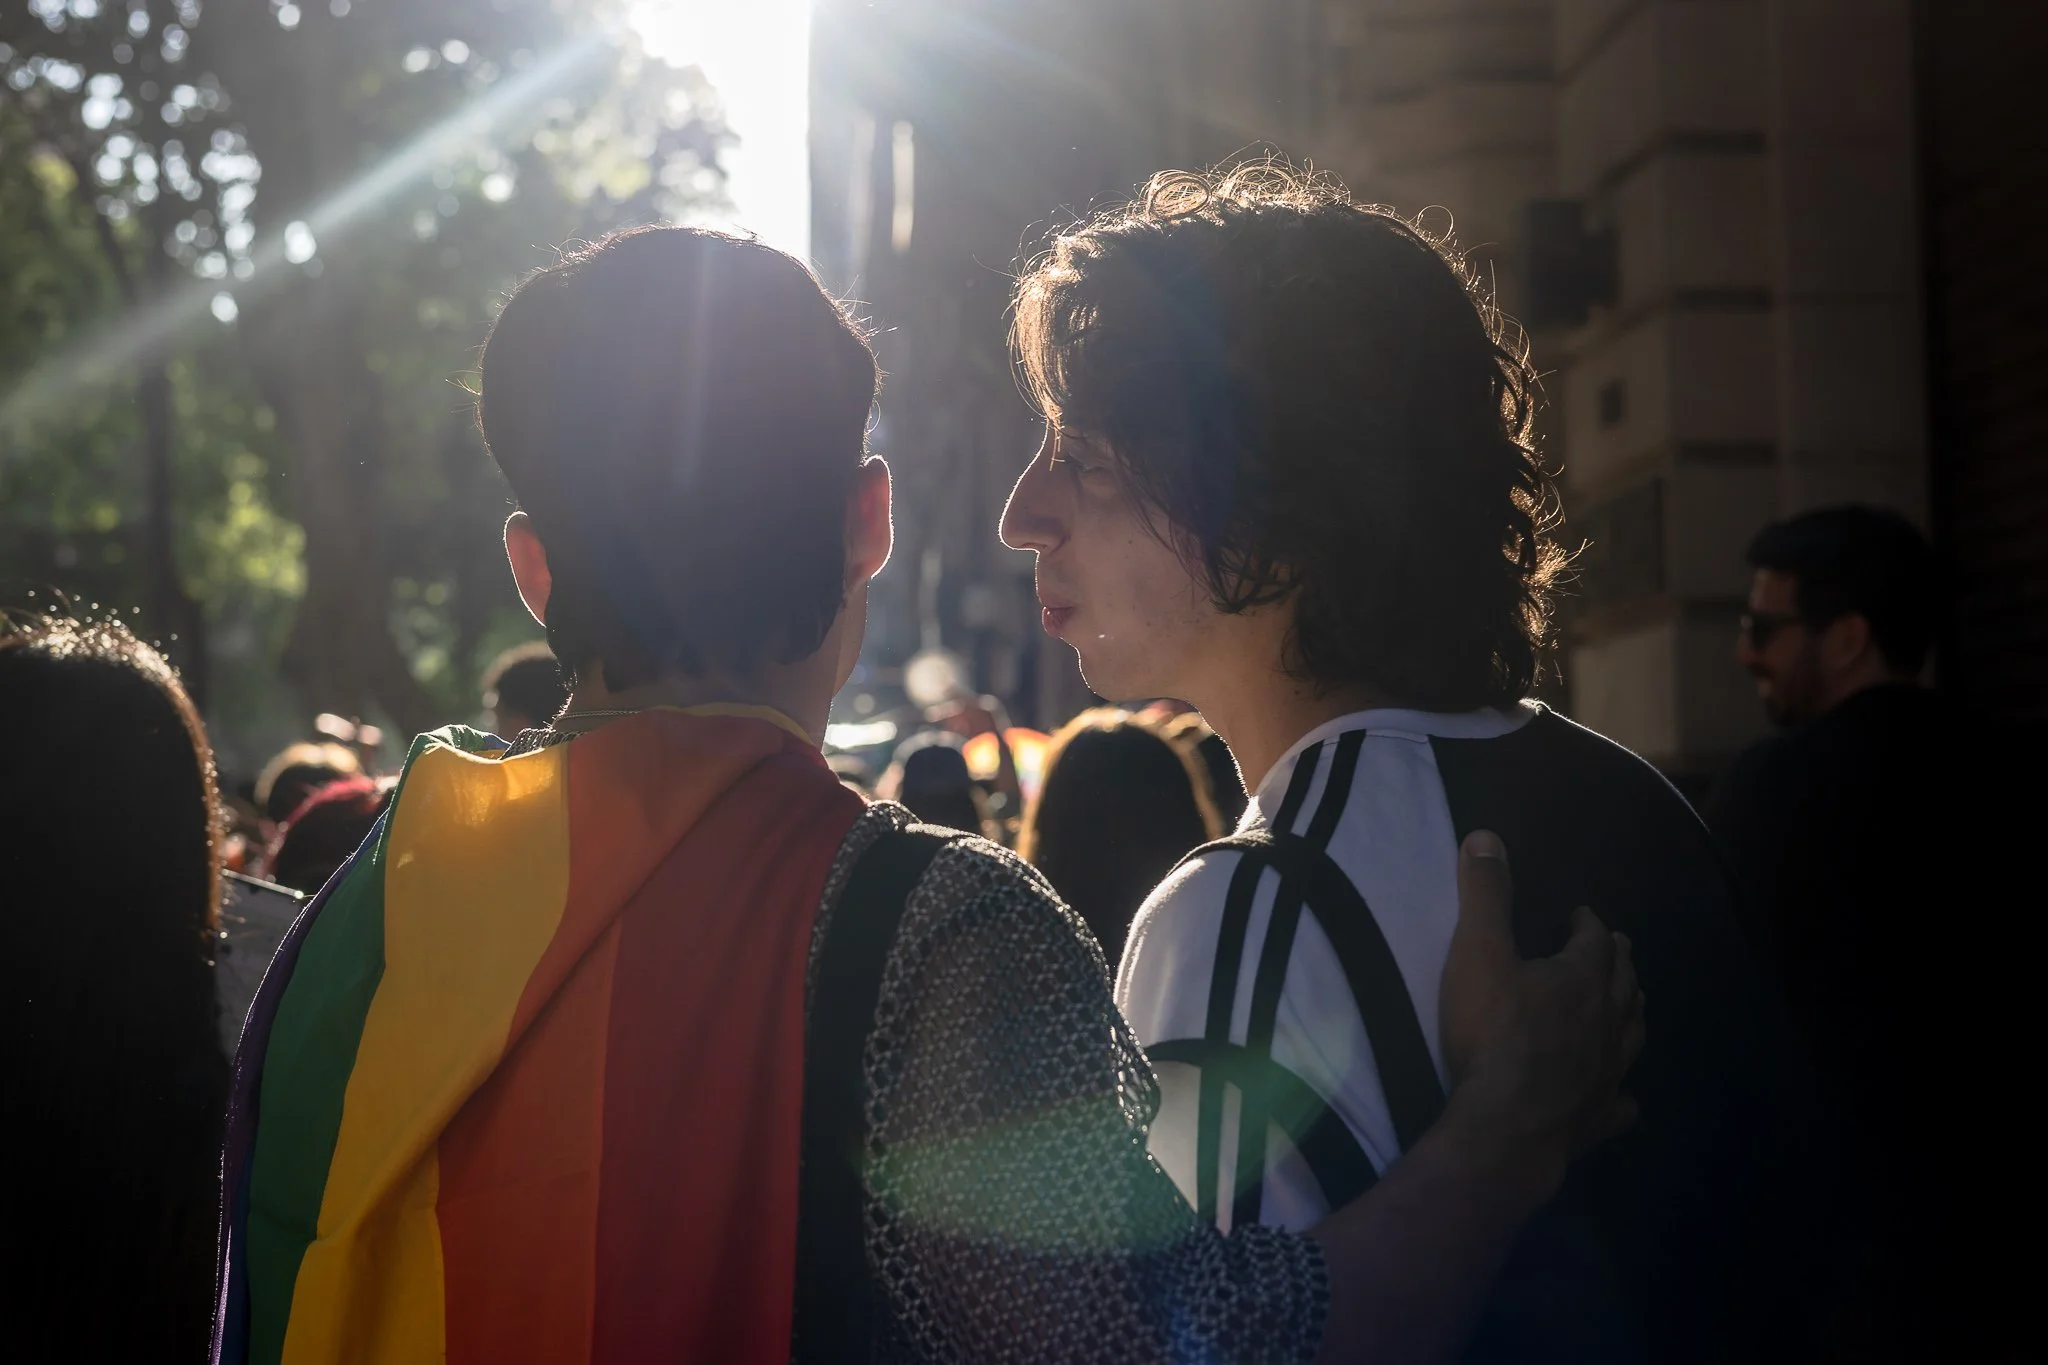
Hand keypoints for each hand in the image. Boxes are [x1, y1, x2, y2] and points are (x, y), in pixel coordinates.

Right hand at [1438, 831, 1643, 1191]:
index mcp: (1583, 979)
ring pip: (1633, 1035)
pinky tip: (1622, 1095)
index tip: (1581, 915)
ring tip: (1630, 1004)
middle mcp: (1608, 1022)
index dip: (1589, 925)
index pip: (1595, 941)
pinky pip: (1623, 1103)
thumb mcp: (1478, 952)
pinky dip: (1624, 1092)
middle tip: (1615, 949)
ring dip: (1632, 1014)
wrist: (1505, 1125)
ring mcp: (1610, 1073)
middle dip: (1620, 962)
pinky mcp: (1600, 1117)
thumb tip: (1487, 837)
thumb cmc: (1492, 1033)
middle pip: (1624, 984)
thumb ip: (1486, 895)